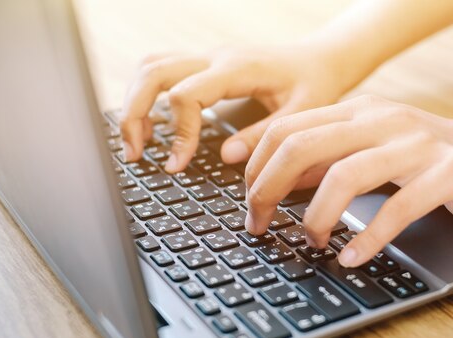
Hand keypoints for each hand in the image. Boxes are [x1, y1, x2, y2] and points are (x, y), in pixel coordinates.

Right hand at [119, 46, 346, 170]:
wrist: (318, 59)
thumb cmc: (313, 85)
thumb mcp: (300, 115)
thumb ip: (263, 136)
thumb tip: (225, 157)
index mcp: (238, 69)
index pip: (187, 95)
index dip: (177, 133)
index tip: (176, 165)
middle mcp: (215, 57)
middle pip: (153, 73)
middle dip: (134, 114)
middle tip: (135, 155)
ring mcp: (206, 56)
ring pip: (150, 66)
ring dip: (134, 103)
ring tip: (137, 143)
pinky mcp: (203, 63)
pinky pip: (161, 69)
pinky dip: (146, 95)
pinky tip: (153, 126)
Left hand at [244, 94, 452, 266]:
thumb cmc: (426, 158)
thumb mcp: (367, 150)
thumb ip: (323, 161)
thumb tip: (272, 182)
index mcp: (357, 111)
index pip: (286, 129)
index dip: (256, 169)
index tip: (247, 204)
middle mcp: (382, 120)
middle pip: (302, 145)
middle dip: (268, 190)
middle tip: (260, 226)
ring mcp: (417, 143)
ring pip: (346, 174)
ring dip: (315, 216)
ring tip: (309, 241)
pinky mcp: (449, 172)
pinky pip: (398, 208)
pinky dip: (368, 237)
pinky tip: (351, 257)